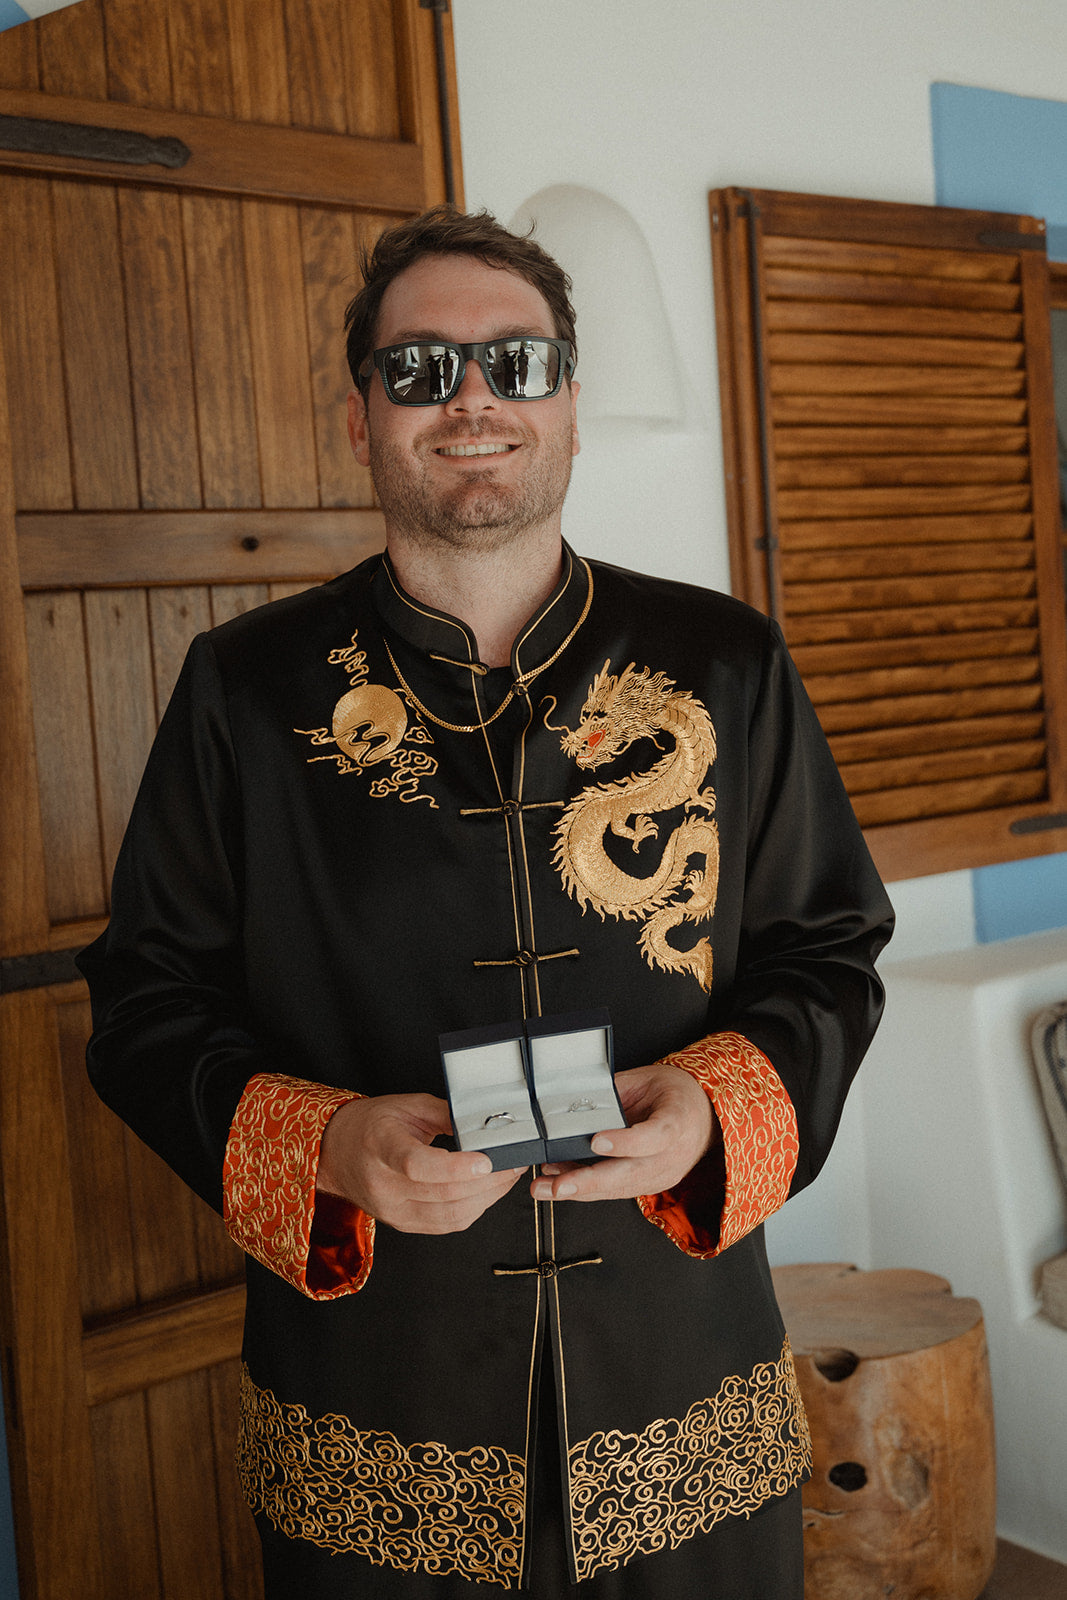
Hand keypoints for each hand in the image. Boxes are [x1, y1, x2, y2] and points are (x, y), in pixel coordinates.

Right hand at [317, 1092, 525, 1233]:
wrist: (335, 1152)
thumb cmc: (368, 1126)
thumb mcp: (405, 1106)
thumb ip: (446, 1113)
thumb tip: (485, 1122)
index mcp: (380, 1147)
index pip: (417, 1165)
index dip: (456, 1168)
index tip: (486, 1161)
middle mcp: (384, 1184)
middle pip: (443, 1194)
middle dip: (489, 1181)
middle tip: (513, 1163)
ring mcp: (392, 1210)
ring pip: (450, 1215)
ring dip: (487, 1198)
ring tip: (506, 1177)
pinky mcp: (402, 1224)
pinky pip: (446, 1225)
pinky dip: (473, 1210)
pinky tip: (486, 1193)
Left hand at [530, 1064, 715, 1202]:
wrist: (704, 1117)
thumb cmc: (676, 1095)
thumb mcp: (647, 1080)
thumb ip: (614, 1092)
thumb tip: (574, 1101)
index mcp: (677, 1122)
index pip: (653, 1137)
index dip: (625, 1142)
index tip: (596, 1142)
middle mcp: (671, 1156)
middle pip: (630, 1174)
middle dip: (588, 1182)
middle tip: (557, 1186)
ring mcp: (661, 1175)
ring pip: (618, 1188)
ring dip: (579, 1190)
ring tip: (544, 1188)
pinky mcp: (650, 1185)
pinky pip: (615, 1190)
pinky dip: (586, 1188)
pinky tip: (559, 1182)